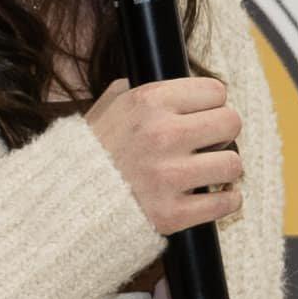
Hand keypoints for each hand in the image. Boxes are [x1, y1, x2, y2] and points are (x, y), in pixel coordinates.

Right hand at [90, 68, 244, 238]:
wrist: (64, 204)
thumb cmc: (88, 155)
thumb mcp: (106, 108)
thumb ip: (136, 91)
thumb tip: (169, 84)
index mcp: (148, 102)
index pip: (215, 91)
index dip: (212, 104)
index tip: (203, 115)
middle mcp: (162, 135)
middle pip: (231, 122)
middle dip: (222, 133)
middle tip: (208, 144)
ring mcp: (169, 176)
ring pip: (233, 163)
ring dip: (224, 168)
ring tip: (208, 171)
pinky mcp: (172, 213)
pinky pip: (226, 201)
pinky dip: (225, 200)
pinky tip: (212, 196)